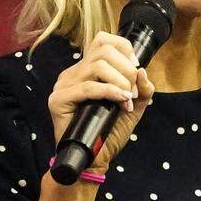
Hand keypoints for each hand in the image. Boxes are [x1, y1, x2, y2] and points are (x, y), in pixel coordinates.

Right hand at [47, 30, 155, 170]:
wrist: (94, 160)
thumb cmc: (110, 132)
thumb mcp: (133, 106)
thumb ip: (141, 89)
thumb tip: (142, 70)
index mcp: (87, 70)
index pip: (102, 40)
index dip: (124, 48)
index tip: (135, 68)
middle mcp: (74, 73)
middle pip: (103, 50)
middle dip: (126, 68)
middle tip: (132, 90)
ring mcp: (64, 85)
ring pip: (97, 65)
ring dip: (119, 81)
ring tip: (127, 98)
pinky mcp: (58, 100)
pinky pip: (87, 87)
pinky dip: (109, 91)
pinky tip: (120, 100)